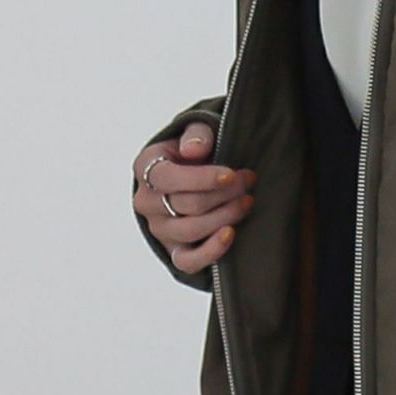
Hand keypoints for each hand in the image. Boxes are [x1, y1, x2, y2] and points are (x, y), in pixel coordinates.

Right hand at [132, 121, 257, 279]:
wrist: (195, 175)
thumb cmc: (196, 153)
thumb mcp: (197, 133)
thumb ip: (197, 135)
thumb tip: (195, 149)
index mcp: (146, 168)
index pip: (168, 178)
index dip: (202, 179)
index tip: (231, 175)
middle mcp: (147, 201)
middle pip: (186, 205)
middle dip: (224, 194)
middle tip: (249, 181)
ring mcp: (159, 229)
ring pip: (190, 230)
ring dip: (225, 216)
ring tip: (247, 201)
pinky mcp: (173, 250)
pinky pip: (187, 261)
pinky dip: (210, 251)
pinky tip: (231, 234)